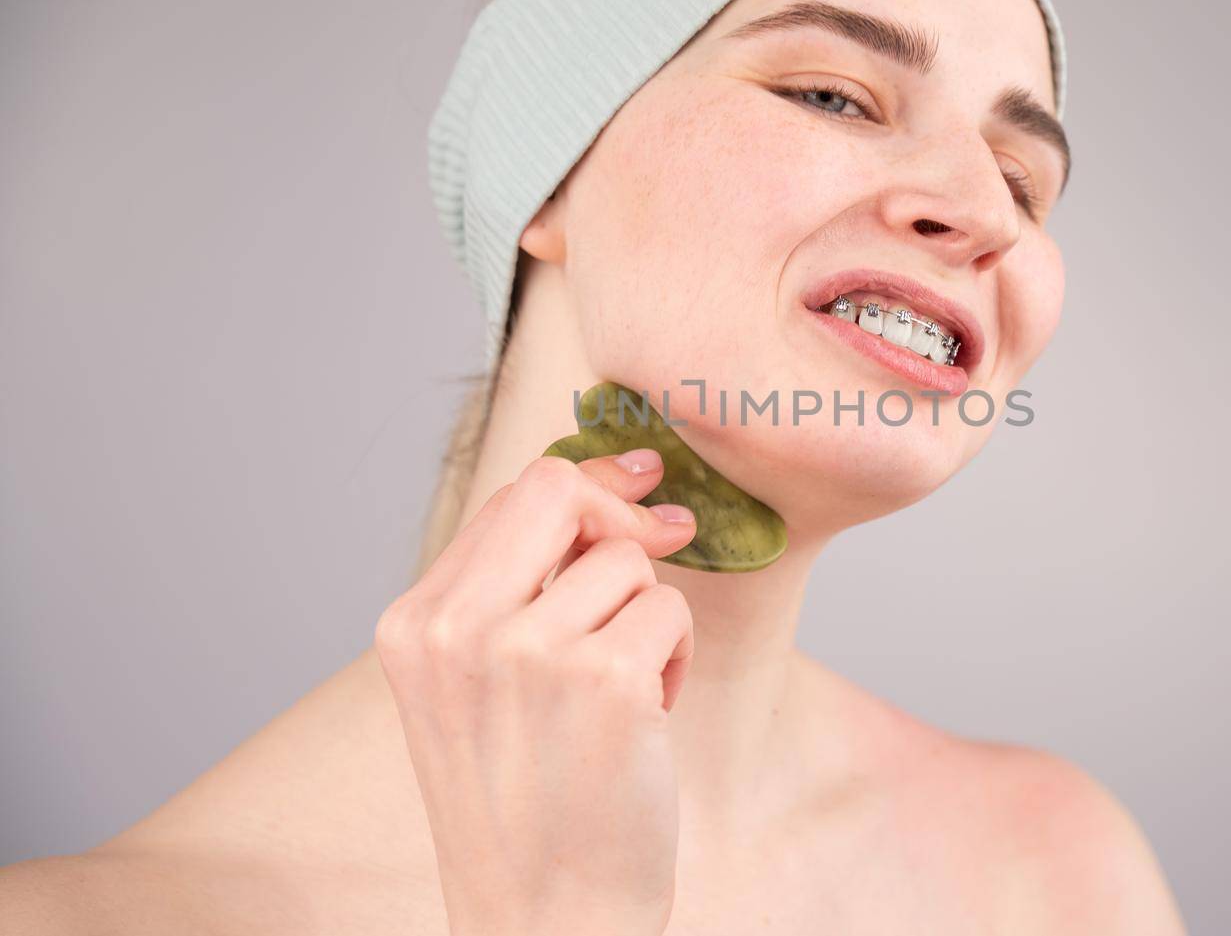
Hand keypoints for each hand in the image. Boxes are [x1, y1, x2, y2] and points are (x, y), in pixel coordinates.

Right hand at [374, 450, 696, 934]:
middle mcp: (456, 630)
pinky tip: (643, 719)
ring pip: (628, 563)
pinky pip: (670, 613)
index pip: (508, 500)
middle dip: (620, 514)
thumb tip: (612, 488)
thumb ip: (512, 591)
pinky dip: (674, 661)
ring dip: (647, 621)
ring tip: (620, 696)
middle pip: (557, 490)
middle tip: (662, 539)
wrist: (543, 918)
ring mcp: (527, 652)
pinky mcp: (603, 681)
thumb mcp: (475, 689)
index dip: (585, 484)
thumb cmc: (523, 805)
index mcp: (413, 626)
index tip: (639, 482)